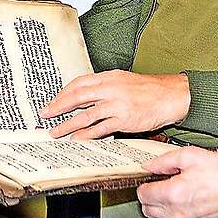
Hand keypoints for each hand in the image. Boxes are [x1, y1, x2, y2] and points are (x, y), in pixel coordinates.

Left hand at [40, 70, 189, 138]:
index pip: (80, 83)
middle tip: (45, 115)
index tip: (52, 102)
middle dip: (58, 106)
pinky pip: (101, 128)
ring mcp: (117, 104)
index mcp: (110, 77)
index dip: (63, 93)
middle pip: (78, 96)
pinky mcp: (124, 119)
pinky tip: (77, 140)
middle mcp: (111, 88)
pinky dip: (87, 135)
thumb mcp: (125, 80)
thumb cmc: (149, 90)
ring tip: (56, 132)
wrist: (171, 96)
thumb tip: (86, 95)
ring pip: (86, 114)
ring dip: (68, 125)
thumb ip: (106, 86)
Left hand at [138, 147, 217, 217]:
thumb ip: (164, 160)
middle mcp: (178, 215)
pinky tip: (192, 206)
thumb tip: (149, 165)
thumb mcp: (191, 155)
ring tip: (183, 195)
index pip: (143, 195)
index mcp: (173, 194)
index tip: (152, 180)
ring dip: (166, 209)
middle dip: (152, 198)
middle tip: (164, 187)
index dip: (146, 185)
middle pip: (148, 210)